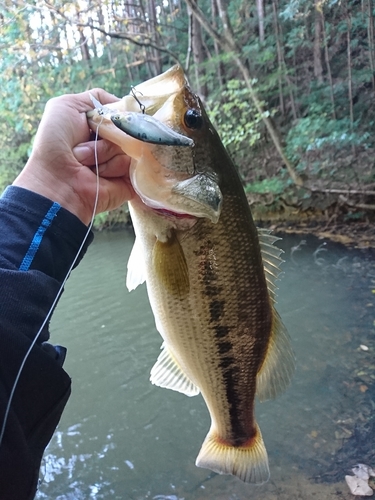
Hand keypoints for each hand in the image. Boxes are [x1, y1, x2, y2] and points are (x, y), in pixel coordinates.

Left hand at [13, 89, 133, 224]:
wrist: (57, 181)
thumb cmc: (55, 143)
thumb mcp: (67, 106)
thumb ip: (96, 98)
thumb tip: (125, 105)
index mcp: (100, 126)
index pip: (123, 113)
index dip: (116, 115)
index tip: (102, 120)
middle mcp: (113, 143)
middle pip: (129, 128)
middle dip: (106, 135)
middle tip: (83, 147)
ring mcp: (122, 162)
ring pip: (130, 146)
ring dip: (105, 154)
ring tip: (87, 165)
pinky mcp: (130, 180)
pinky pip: (134, 166)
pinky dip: (115, 168)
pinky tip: (100, 176)